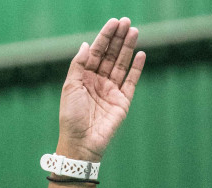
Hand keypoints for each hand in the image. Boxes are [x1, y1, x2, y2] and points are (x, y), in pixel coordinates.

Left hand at [57, 17, 144, 161]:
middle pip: (111, 56)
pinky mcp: (123, 102)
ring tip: (134, 31)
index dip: (105, 37)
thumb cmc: (71, 117)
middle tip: (126, 21)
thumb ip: (79, 65)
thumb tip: (87, 44)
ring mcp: (112, 91)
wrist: (80, 143)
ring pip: (122, 65)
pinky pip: (131, 82)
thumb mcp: (70, 87)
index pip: (97, 53)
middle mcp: (99, 82)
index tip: (113, 23)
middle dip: (118, 38)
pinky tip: (140, 54)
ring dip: (128, 48)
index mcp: (84, 78)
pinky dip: (136, 68)